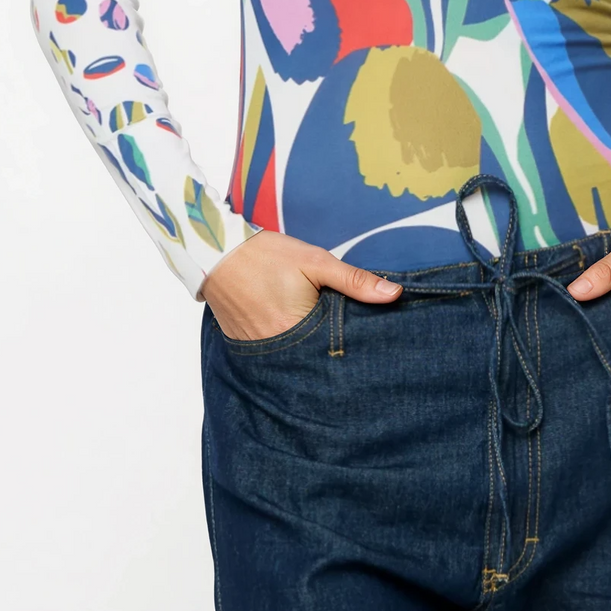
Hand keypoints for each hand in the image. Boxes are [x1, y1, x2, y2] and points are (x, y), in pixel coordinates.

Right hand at [197, 230, 402, 339]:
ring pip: (292, 359)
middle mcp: (275, 350)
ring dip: (306, 351)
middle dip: (329, 351)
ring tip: (318, 338)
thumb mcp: (315, 262)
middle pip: (313, 359)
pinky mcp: (242, 346)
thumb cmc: (267, 255)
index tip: (364, 341)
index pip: (335, 350)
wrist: (216, 251)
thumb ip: (354, 280)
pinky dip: (284, 347)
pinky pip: (271, 355)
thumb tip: (394, 294)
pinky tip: (292, 335)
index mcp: (296, 332)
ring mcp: (255, 351)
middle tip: (342, 340)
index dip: (350, 345)